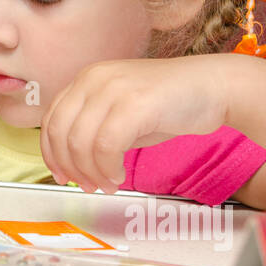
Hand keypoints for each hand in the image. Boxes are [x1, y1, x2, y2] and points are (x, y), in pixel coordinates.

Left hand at [40, 55, 236, 193]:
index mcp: (88, 79)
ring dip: (91, 173)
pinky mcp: (135, 104)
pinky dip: (108, 169)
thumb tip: (71, 162)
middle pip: (61, 133)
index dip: (51, 153)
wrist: (214, 88)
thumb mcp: (122, 111)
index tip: (61, 176)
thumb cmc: (170, 104)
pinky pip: (106, 146)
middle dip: (70, 167)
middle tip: (86, 187)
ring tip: (107, 185)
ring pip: (81, 142)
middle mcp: (95, 79)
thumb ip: (94, 128)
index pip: (52, 119)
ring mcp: (114, 88)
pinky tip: (120, 177)